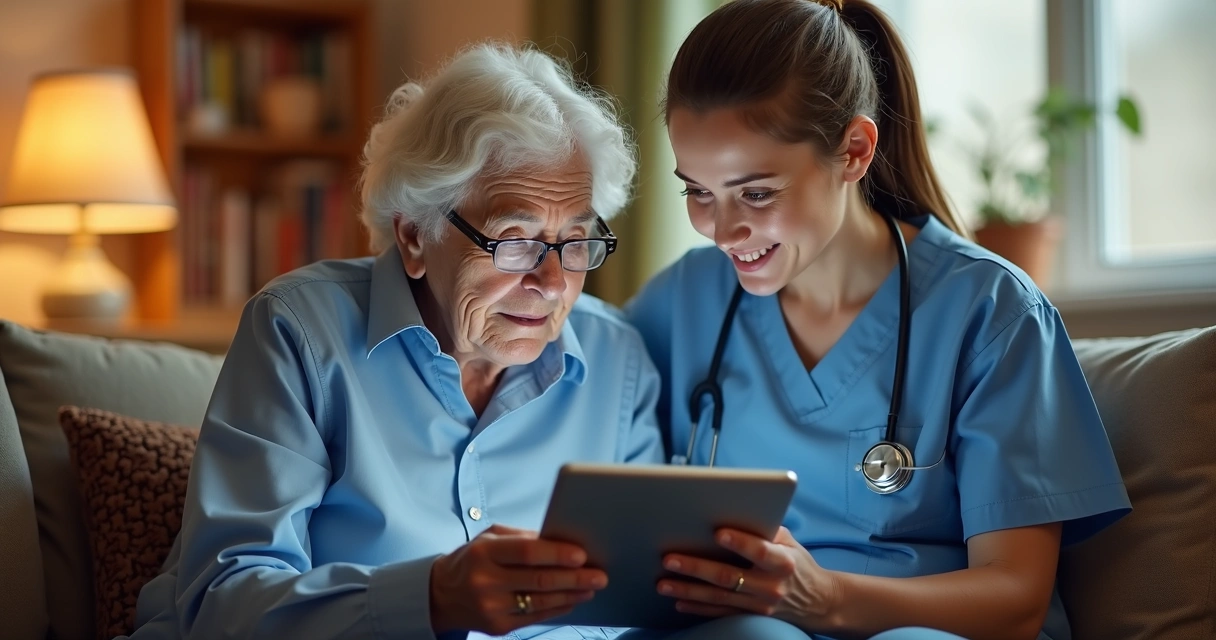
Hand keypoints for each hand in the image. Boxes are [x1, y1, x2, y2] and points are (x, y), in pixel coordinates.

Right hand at [429, 524, 607, 635]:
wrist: (442, 593)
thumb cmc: (474, 558)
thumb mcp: (490, 538)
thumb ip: (523, 537)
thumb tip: (561, 539)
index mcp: (485, 553)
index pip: (527, 552)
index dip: (556, 554)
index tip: (582, 554)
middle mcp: (486, 581)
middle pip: (539, 580)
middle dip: (574, 578)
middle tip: (599, 574)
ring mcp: (491, 607)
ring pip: (541, 602)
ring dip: (571, 595)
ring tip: (591, 587)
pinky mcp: (497, 627)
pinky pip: (535, 617)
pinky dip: (558, 608)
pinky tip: (573, 600)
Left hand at [656, 526, 838, 623]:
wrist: (818, 601)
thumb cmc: (797, 563)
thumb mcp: (789, 541)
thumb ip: (764, 529)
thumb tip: (734, 511)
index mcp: (782, 562)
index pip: (760, 551)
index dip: (740, 542)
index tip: (717, 532)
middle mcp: (771, 586)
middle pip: (728, 577)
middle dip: (695, 568)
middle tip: (669, 559)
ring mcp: (760, 605)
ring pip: (718, 598)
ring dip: (688, 591)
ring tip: (663, 583)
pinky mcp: (751, 617)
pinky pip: (720, 613)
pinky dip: (697, 608)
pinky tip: (678, 602)